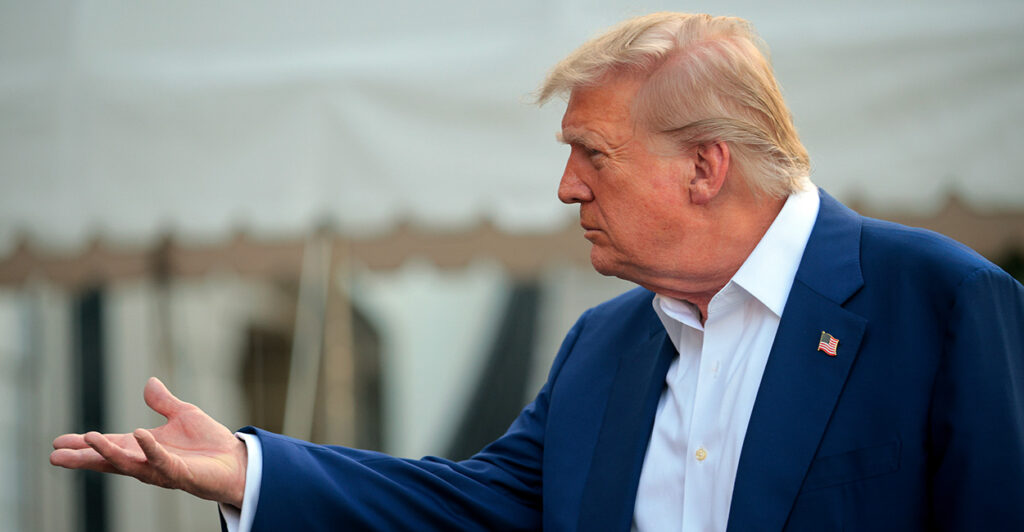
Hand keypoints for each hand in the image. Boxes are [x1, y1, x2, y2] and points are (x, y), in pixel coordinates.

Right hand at [50, 377, 247, 506]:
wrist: (237, 461)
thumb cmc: (209, 443)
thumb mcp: (183, 415)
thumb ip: (164, 402)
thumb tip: (149, 382)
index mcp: (145, 448)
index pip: (110, 445)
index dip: (86, 445)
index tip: (58, 442)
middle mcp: (148, 462)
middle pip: (110, 460)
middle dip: (84, 458)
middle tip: (56, 455)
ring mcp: (162, 470)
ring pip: (130, 463)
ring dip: (108, 452)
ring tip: (88, 439)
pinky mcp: (181, 473)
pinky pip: (162, 460)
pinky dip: (149, 448)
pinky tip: (138, 434)